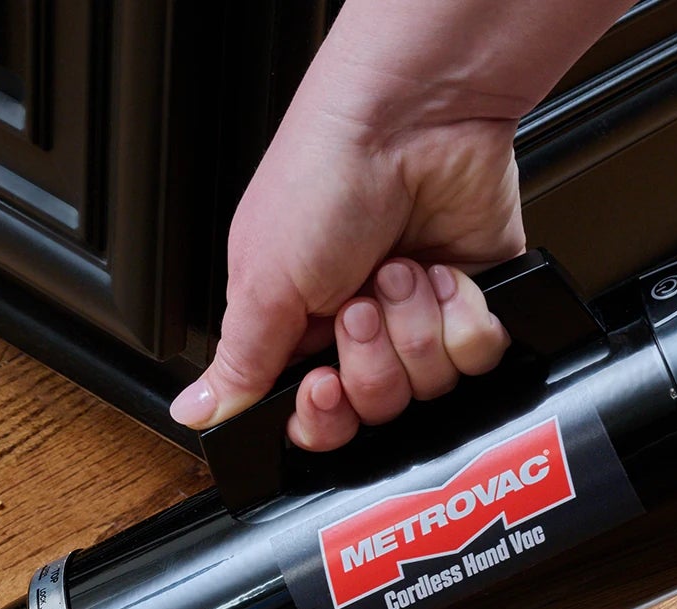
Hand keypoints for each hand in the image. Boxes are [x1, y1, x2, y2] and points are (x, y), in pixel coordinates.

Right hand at [168, 92, 519, 450]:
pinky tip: (441, 273)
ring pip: (430, 386)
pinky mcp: (473, 305)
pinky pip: (478, 358)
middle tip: (358, 304)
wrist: (411, 120)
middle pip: (376, 409)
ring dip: (413, 326)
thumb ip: (239, 363)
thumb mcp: (264, 281)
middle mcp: (361, 331)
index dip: (325, 417)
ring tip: (398, 269)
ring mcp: (419, 319)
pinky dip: (461, 316)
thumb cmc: (325, 176)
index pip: (315, 419)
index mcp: (299, 330)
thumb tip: (197, 411)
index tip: (323, 385)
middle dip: (371, 361)